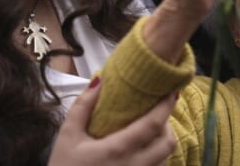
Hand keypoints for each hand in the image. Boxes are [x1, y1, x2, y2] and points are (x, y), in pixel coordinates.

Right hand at [48, 78, 176, 165]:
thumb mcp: (67, 137)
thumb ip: (82, 107)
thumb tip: (100, 80)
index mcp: (118, 149)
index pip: (153, 125)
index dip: (166, 106)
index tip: (172, 92)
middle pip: (168, 143)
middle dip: (167, 126)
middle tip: (157, 116)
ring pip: (164, 160)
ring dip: (161, 145)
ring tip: (149, 135)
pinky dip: (155, 161)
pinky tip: (142, 154)